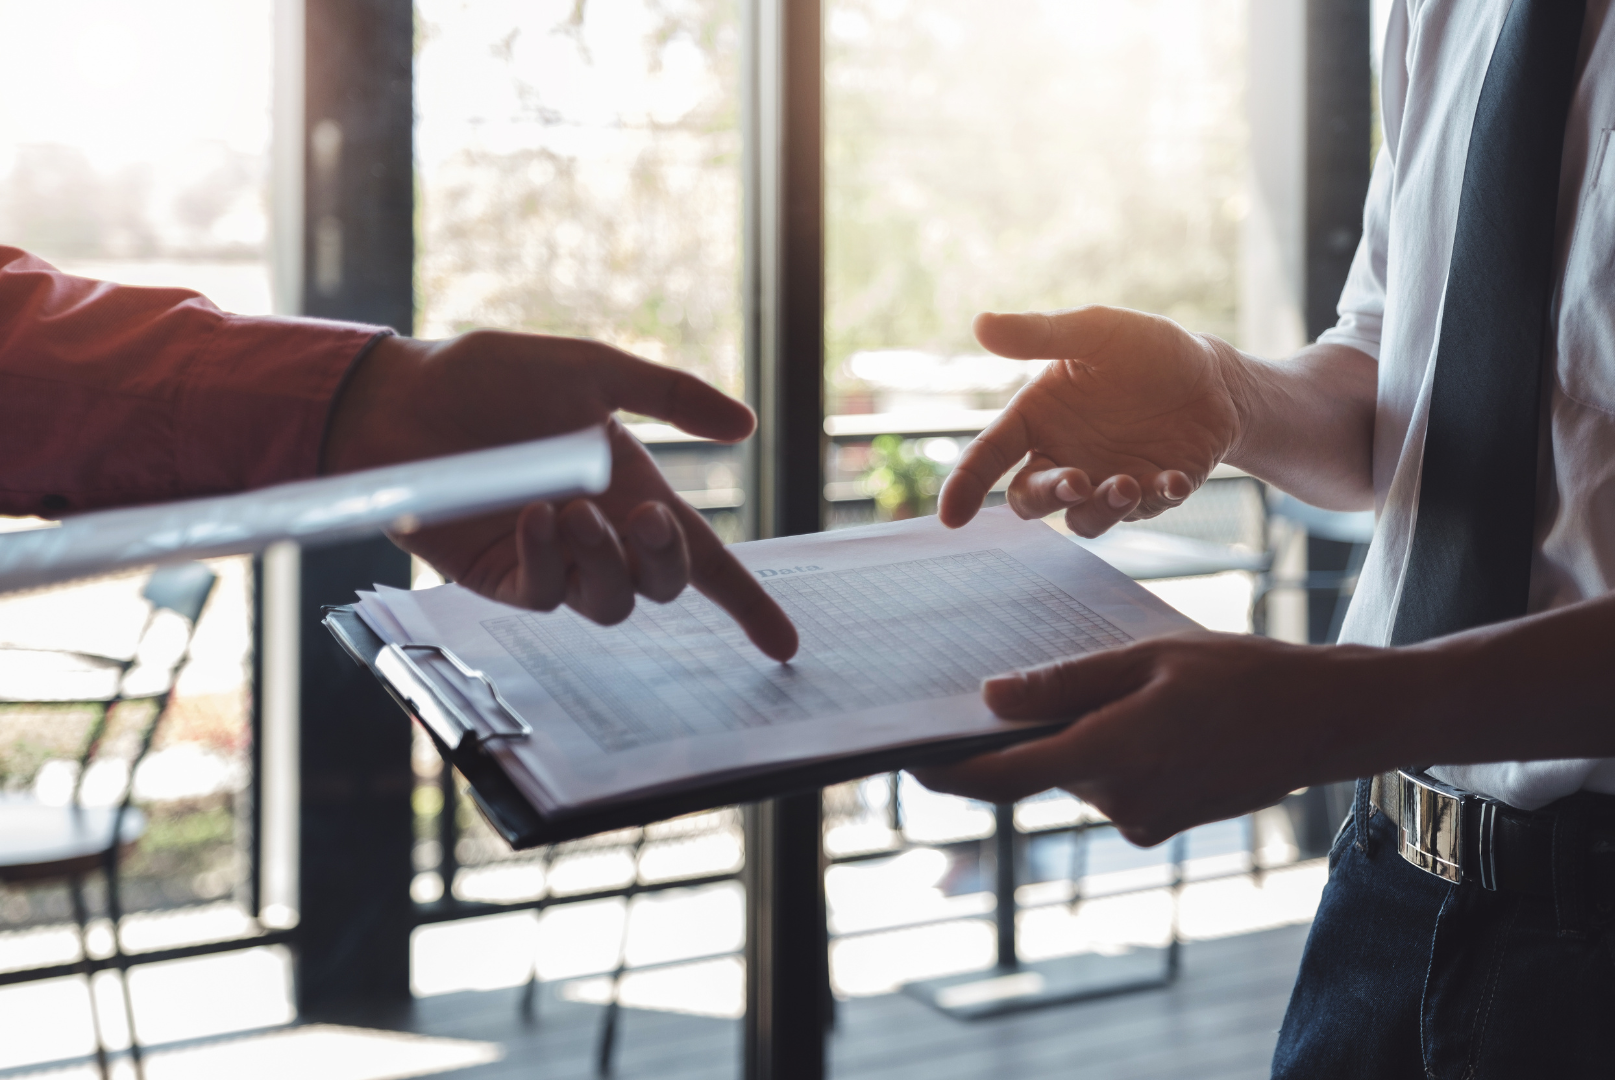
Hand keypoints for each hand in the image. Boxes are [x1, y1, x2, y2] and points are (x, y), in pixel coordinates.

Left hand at [324, 330, 797, 660]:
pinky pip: (545, 595)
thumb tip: (746, 424)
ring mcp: (550, 561)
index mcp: (631, 490)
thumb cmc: (489, 377)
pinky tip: (538, 517)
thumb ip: (669, 396)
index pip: (701, 559)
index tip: (785, 645)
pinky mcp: (501, 577)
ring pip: (609, 602)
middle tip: (646, 517)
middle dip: (667, 562)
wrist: (399, 394)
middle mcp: (598, 535)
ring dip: (606, 562)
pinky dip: (550, 561)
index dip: (746, 604)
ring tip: (575, 509)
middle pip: (662, 586)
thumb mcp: (591, 371)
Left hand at [911, 632, 1406, 845]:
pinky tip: (1142, 715)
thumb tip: (991, 699)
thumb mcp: (1147, 658)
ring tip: (1111, 687)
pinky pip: (1110, 785)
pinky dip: (1106, 752)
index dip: (949, 772)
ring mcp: (1143, 819)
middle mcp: (1120, 801)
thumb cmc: (1242, 676)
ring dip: (1074, 738)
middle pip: (1040, 769)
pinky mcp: (1161, 823)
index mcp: (1110, 754)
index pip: (1004, 777)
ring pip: (1077, 774)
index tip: (908, 761)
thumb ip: (1065, 683)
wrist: (1326, 721)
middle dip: (1024, 735)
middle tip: (1010, 685)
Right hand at [937, 306, 1249, 537]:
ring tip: (1128, 483)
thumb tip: (980, 324)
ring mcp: (1105, 482)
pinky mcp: (1150, 496)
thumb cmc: (1145, 350)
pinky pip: (1144, 512)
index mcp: (1039, 419)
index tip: (951, 516)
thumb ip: (1040, 335)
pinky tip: (1171, 480)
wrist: (1213, 376)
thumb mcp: (1095, 332)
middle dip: (1046, 497)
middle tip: (1076, 481)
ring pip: (1082, 519)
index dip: (966, 485)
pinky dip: (1156, 500)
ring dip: (1100, 508)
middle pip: (1029, 498)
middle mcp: (1064, 457)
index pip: (990, 454)